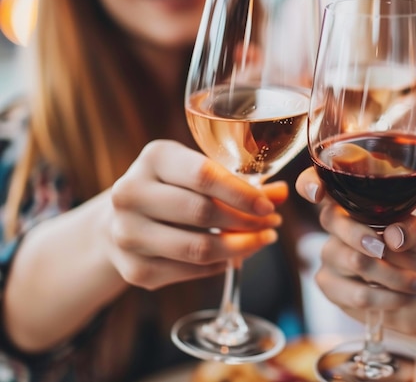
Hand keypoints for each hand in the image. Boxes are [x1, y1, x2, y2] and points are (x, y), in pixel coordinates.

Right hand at [109, 140, 286, 289]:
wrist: (118, 220)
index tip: (269, 207)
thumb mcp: (199, 173)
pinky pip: (190, 272)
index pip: (205, 176)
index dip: (243, 194)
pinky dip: (219, 265)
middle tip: (272, 225)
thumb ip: (240, 182)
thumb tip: (284, 193)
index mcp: (154, 158)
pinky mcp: (133, 270)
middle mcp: (131, 193)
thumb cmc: (171, 187)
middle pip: (203, 213)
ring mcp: (127, 234)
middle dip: (247, 223)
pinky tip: (231, 256)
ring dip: (240, 248)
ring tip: (261, 240)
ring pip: (198, 249)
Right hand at [295, 166, 415, 335]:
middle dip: (366, 237)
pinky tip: (403, 297)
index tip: (318, 193)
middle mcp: (337, 226)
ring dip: (393, 277)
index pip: (317, 183)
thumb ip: (414, 229)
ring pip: (354, 261)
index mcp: (354, 202)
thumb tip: (393, 235)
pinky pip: (355, 294)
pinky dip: (387, 298)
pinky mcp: (331, 287)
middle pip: (333, 222)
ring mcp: (331, 256)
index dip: (309, 184)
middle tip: (390, 251)